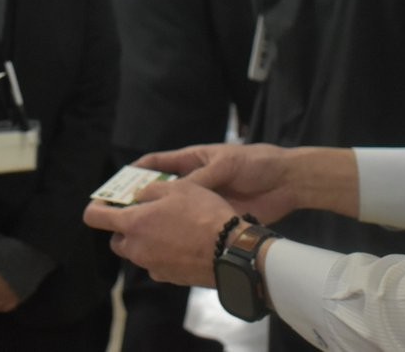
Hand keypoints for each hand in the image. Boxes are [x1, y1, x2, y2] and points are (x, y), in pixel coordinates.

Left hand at [83, 178, 235, 286]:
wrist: (230, 251)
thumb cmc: (202, 213)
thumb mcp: (176, 188)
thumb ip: (149, 191)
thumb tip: (137, 197)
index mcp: (133, 224)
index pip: (94, 217)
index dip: (96, 207)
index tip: (106, 202)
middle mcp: (137, 249)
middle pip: (117, 239)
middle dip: (125, 227)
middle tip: (146, 213)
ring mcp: (152, 266)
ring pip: (138, 252)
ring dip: (145, 240)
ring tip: (169, 226)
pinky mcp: (168, 278)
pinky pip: (157, 262)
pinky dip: (162, 253)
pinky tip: (182, 243)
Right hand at [138, 142, 357, 220]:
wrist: (287, 183)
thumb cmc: (255, 163)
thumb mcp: (225, 164)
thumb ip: (200, 178)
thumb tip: (171, 193)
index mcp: (194, 160)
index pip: (159, 163)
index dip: (138, 171)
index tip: (118, 182)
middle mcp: (195, 181)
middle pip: (162, 190)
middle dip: (143, 200)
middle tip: (121, 214)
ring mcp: (204, 201)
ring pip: (175, 211)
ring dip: (159, 220)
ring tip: (138, 233)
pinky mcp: (216, 217)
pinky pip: (193, 226)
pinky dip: (179, 233)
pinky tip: (166, 243)